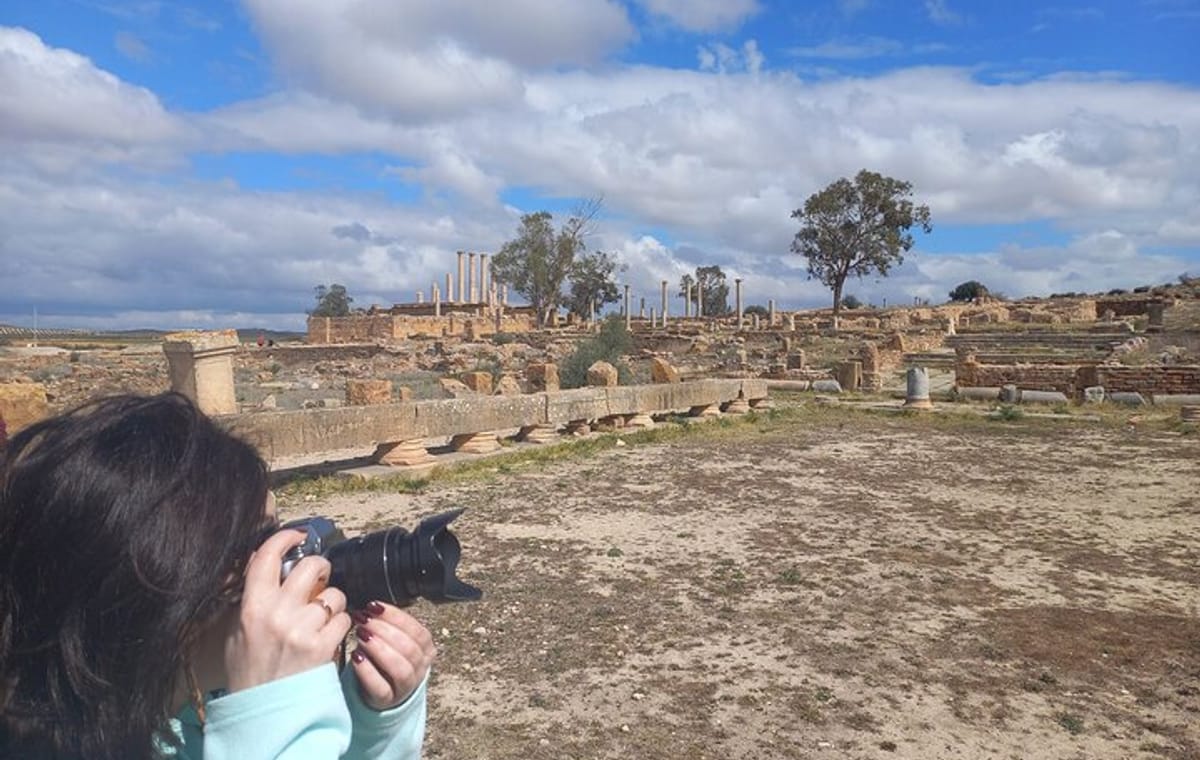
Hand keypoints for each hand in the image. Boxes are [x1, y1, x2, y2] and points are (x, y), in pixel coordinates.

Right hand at [224, 529, 351, 693]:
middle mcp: (277, 613)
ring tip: (321, 621)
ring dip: (333, 604)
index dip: (285, 538)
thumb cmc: (250, 672)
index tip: (298, 535)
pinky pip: (343, 620)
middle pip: (312, 567)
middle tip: (320, 580)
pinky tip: (328, 638)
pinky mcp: (323, 645)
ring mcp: (301, 629)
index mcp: (252, 606)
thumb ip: (253, 598)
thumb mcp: (238, 631)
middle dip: (321, 569)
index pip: (267, 556)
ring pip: (334, 594)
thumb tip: (265, 564)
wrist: (264, 711)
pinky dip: (340, 627)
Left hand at [350, 601, 435, 710]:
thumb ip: (389, 625)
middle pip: (410, 648)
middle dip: (385, 630)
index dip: (396, 616)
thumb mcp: (394, 640)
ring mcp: (405, 687)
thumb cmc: (385, 660)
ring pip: (401, 669)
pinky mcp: (387, 700)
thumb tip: (372, 608)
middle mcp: (420, 668)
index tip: (374, 607)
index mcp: (426, 650)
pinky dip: (368, 671)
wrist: (380, 692)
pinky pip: (381, 687)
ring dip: (379, 649)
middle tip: (364, 620)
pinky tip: (356, 657)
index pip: (418, 631)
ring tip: (361, 636)